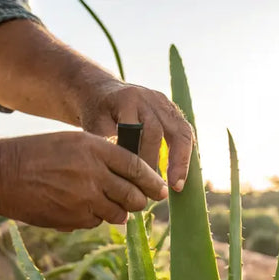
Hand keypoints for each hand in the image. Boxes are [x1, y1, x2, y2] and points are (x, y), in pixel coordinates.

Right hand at [0, 132, 167, 229]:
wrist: (0, 174)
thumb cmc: (37, 154)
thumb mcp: (73, 142)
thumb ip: (103, 156)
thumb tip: (132, 179)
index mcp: (95, 148)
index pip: (136, 167)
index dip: (152, 180)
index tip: (161, 189)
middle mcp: (93, 173)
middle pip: (133, 195)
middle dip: (139, 201)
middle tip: (139, 201)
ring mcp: (84, 199)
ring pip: (118, 214)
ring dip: (118, 212)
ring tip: (106, 204)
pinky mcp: (73, 219)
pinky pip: (96, 222)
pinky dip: (94, 218)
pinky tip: (79, 207)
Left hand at [78, 79, 193, 191]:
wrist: (102, 91)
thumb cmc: (96, 113)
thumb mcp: (93, 125)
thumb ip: (107, 144)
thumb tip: (121, 172)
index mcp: (127, 99)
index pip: (138, 131)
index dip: (140, 158)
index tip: (137, 181)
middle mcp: (149, 97)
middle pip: (159, 132)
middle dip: (156, 163)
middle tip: (151, 188)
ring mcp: (164, 102)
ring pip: (181, 131)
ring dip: (180, 161)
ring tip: (177, 186)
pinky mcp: (172, 110)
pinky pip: (185, 133)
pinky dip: (184, 154)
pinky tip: (180, 174)